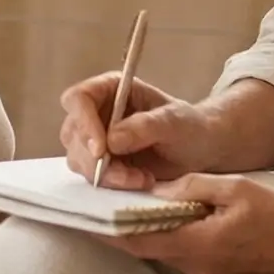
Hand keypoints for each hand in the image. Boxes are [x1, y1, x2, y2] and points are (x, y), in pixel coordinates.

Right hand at [58, 73, 225, 190]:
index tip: (101, 150)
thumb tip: (112, 140)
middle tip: (131, 175)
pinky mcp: (99, 163)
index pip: (79, 99)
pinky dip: (113, 183)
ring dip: (107, 175)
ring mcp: (94, 138)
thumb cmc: (189, 127)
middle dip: (97, 159)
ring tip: (142, 178)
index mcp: (110, 89)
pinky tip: (140, 181)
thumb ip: (145, 127)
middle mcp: (96, 111)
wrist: (200, 151)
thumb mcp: (174, 122)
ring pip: (78, 158)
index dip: (84, 123)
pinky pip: (91, 176)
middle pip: (73, 133)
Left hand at [106, 173, 273, 273]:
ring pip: (162, 252)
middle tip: (94, 208)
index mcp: (197, 243)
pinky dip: (166, 239)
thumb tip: (159, 191)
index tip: (84, 216)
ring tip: (122, 208)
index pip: (139, 238)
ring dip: (144, 233)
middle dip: (119, 230)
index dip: (108, 228)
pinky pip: (181, 256)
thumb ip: (194, 187)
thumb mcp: (236, 189)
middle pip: (145, 247)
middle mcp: (196, 266)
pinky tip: (162, 221)